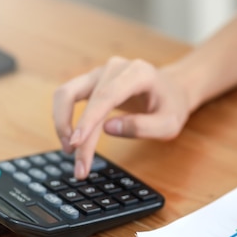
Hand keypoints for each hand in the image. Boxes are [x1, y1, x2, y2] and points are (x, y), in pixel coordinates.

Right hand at [53, 56, 190, 178]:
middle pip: (83, 98)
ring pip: (66, 93)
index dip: (88, 119)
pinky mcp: (92, 82)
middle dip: (76, 135)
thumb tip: (108, 129)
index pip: (105, 96)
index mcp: (138, 73)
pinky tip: (73, 140)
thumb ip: (143, 126)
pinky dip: (65, 119)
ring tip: (70, 152)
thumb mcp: (169, 123)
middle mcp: (115, 68)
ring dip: (62, 124)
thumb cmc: (172, 106)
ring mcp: (101, 73)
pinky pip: (69, 97)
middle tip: (80, 168)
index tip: (77, 144)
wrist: (174, 89)